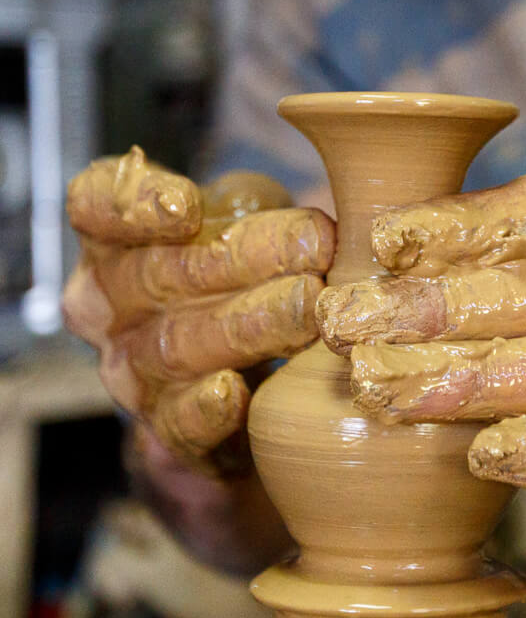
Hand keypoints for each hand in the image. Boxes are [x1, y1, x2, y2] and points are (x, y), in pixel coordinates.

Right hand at [64, 146, 334, 476]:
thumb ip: (262, 204)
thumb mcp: (250, 222)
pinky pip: (173, 426)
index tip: (186, 206)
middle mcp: (108, 308)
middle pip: (155, 276)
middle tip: (314, 245)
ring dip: (246, 323)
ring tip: (309, 305)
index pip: (95, 207)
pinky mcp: (163, 436)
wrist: (243, 391)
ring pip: (174, 347)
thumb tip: (339, 181)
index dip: (130, 204)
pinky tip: (233, 392)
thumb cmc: (247, 279)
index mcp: (116, 242)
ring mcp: (131, 375)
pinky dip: (203, 410)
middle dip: (241, 258)